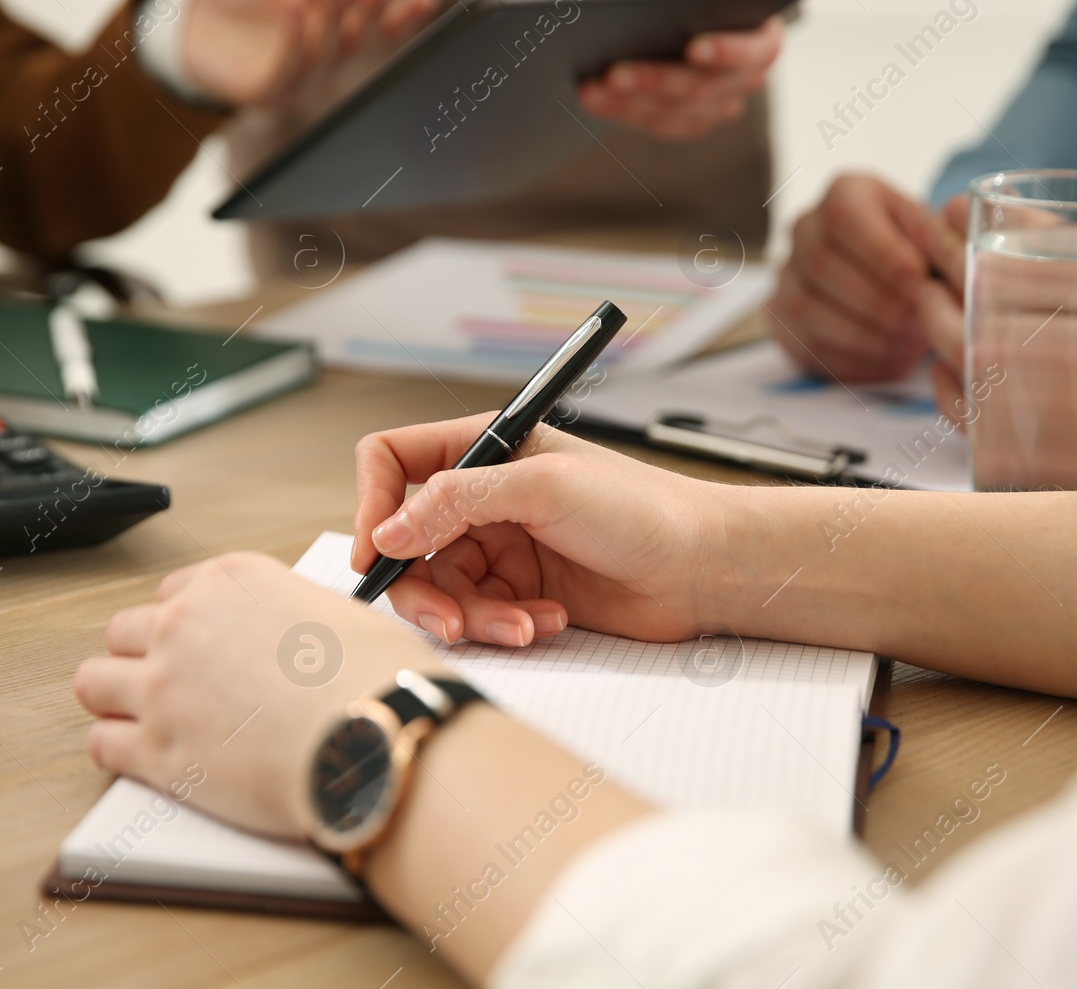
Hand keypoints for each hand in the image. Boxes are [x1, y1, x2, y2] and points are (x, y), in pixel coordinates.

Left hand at [73, 552, 438, 837]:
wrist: (376, 738)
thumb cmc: (377, 679)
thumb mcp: (341, 615)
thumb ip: (295, 618)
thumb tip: (298, 641)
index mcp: (231, 580)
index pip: (175, 592)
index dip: (188, 624)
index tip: (200, 645)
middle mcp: (185, 624)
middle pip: (125, 631)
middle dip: (144, 656)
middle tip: (173, 683)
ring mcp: (162, 687)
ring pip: (94, 681)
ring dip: (115, 697)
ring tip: (141, 718)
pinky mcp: (156, 751)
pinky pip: (101, 742)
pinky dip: (117, 750)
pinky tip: (141, 756)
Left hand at [181, 0, 436, 106]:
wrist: (182, 6)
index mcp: (332, 40)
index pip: (377, 34)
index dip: (403, 19)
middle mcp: (318, 68)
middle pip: (356, 45)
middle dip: (371, 15)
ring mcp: (291, 84)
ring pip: (325, 54)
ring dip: (334, 17)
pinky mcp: (262, 93)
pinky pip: (286, 65)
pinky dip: (295, 31)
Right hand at [352, 414, 728, 646]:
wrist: (704, 568)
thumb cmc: (641, 508)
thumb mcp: (543, 488)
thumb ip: (457, 501)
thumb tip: (386, 533)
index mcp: (485, 448)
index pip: (392, 461)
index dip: (373, 504)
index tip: (376, 553)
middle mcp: (485, 496)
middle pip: (407, 543)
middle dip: (423, 589)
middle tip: (449, 624)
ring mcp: (501, 546)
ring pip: (443, 591)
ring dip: (476, 618)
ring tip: (524, 625)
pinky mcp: (521, 593)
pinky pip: (480, 618)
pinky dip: (506, 627)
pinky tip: (550, 622)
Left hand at [577, 0, 782, 141]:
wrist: (675, 16)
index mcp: (763, 39)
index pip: (757, 52)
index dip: (727, 51)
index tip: (693, 47)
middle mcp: (747, 81)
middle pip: (704, 89)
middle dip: (656, 79)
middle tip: (615, 70)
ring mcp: (718, 109)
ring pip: (674, 113)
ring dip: (628, 100)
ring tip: (592, 85)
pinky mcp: (687, 124)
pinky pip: (654, 124)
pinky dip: (620, 110)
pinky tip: (592, 96)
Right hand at [769, 174, 965, 381]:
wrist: (891, 274)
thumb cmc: (921, 249)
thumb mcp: (937, 232)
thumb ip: (943, 240)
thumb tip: (955, 258)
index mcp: (845, 193)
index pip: (844, 218)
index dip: (880, 254)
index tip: (919, 283)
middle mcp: (805, 228)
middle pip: (823, 266)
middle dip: (877, 302)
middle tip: (920, 325)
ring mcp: (787, 276)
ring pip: (809, 310)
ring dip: (866, 335)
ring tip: (911, 347)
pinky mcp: (783, 320)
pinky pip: (808, 346)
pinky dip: (854, 360)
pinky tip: (892, 360)